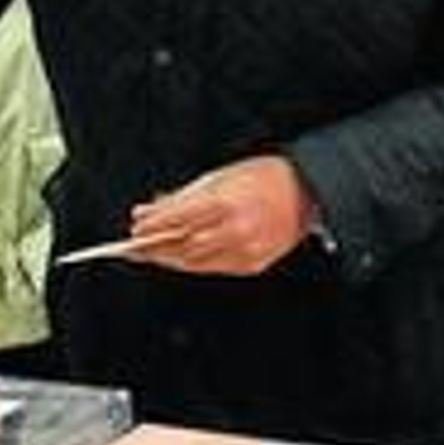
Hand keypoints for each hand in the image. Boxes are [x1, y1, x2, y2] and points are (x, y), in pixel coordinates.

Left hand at [130, 156, 315, 275]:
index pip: (177, 220)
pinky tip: (182, 257)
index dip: (153, 228)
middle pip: (182, 247)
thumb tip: (147, 211)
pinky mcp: (253, 265)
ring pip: (196, 263)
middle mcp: (235, 230)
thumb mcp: (221, 176)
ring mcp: (246, 250)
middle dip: (156, 250)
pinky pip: (215, 268)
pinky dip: (195, 263)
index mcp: (226, 203)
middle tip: (135, 250)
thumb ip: (183, 196)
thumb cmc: (263, 177)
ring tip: (154, 254)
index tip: (135, 231)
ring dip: (172, 259)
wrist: (308, 190)